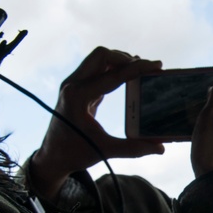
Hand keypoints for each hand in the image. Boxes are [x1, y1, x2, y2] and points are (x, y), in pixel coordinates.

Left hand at [29, 47, 163, 199]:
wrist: (51, 156)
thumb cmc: (74, 153)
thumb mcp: (104, 150)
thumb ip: (133, 148)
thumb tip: (160, 148)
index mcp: (78, 97)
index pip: (113, 75)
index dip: (137, 68)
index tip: (156, 65)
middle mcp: (72, 85)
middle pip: (101, 56)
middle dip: (125, 58)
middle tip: (146, 68)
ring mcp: (72, 84)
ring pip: (97, 59)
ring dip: (118, 61)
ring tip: (139, 71)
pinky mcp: (76, 88)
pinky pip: (95, 70)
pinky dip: (112, 70)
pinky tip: (127, 78)